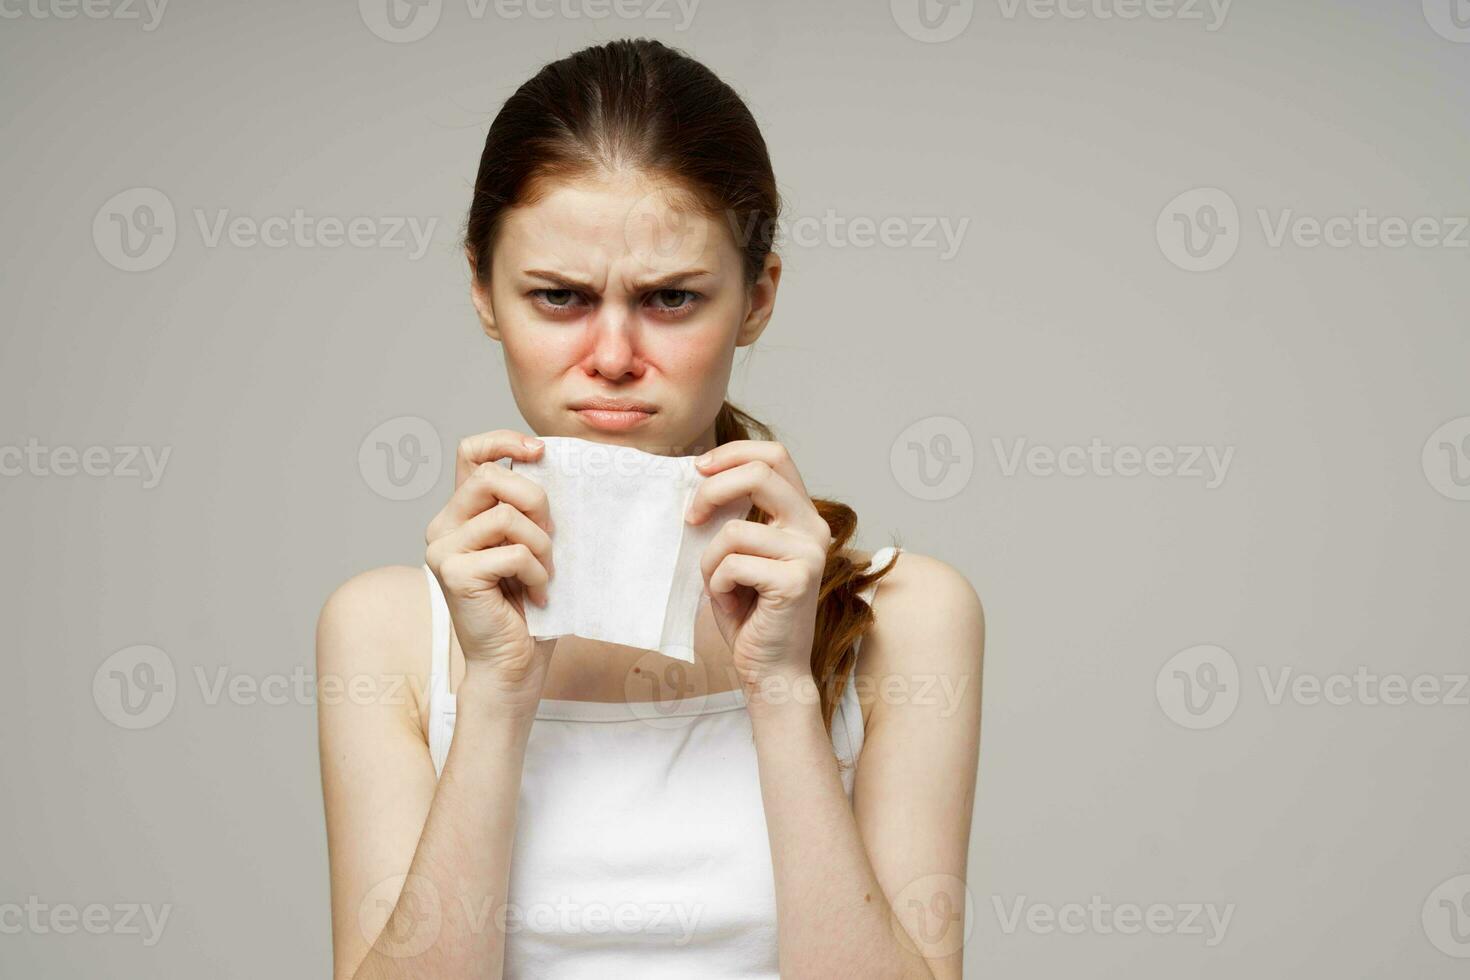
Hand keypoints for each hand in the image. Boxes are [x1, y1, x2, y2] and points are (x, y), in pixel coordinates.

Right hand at [424, 430, 556, 712]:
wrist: (514, 664)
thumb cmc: (527, 606)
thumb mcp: (531, 544)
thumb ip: (526, 508)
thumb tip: (549, 464)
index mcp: (461, 512)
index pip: (471, 452)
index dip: (504, 440)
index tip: (539, 452)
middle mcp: (443, 525)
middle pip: (493, 477)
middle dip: (537, 502)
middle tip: (551, 538)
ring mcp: (443, 549)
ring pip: (507, 515)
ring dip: (541, 546)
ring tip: (543, 574)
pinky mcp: (453, 572)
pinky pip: (511, 551)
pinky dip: (535, 572)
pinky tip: (535, 596)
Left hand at [685, 440, 833, 695]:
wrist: (770, 668)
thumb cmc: (749, 612)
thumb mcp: (739, 552)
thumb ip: (734, 515)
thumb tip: (698, 475)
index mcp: (802, 515)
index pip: (774, 455)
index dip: (733, 452)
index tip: (699, 468)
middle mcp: (814, 528)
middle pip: (759, 474)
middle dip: (711, 490)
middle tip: (690, 518)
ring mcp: (808, 553)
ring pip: (733, 532)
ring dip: (710, 563)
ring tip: (722, 588)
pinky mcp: (796, 580)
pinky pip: (732, 564)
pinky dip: (718, 586)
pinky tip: (734, 605)